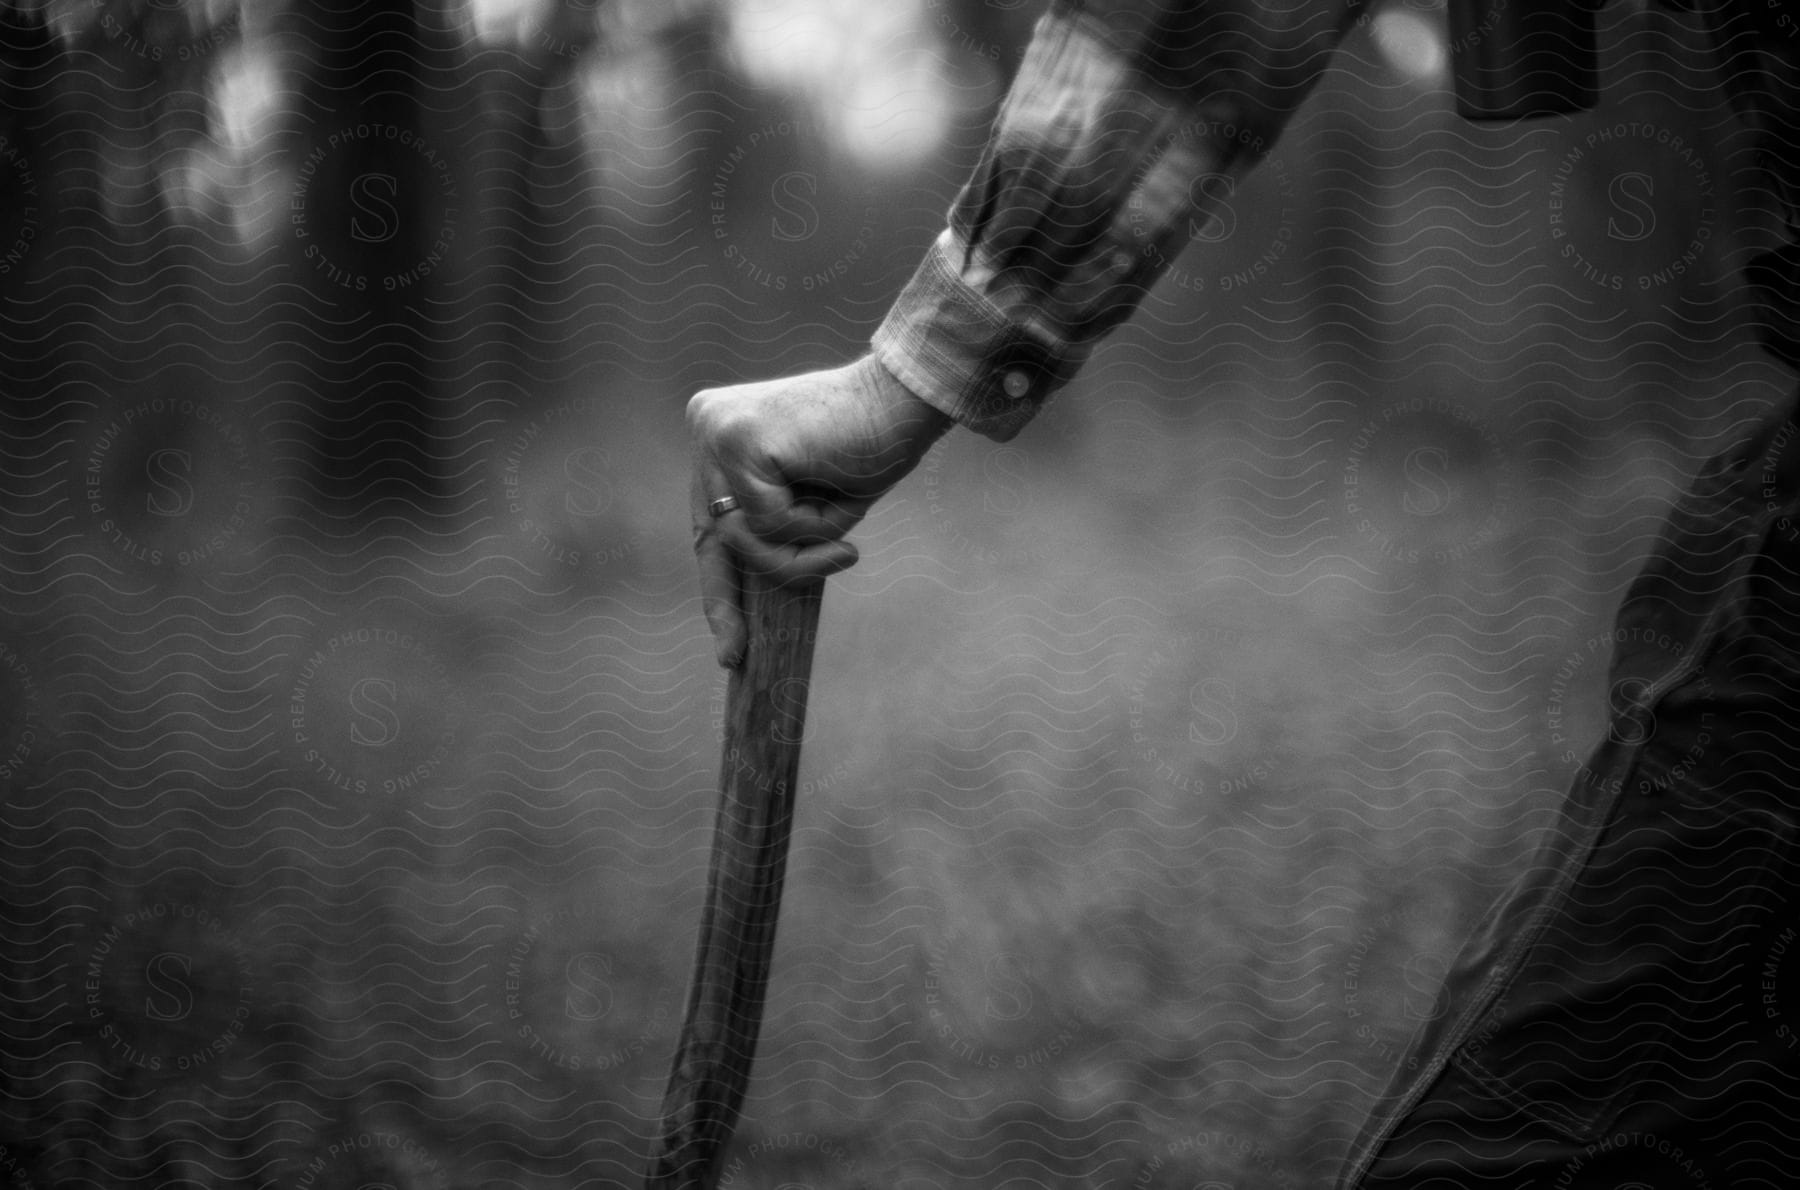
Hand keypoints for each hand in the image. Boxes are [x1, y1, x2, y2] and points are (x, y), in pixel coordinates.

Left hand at [689, 354, 951, 666]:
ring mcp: (717, 432)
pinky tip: (835, 492)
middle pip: (711, 536)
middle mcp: (706, 426)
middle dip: (725, 600)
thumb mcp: (812, 503)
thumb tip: (748, 592)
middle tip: (732, 655)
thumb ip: (776, 531)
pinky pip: (768, 523)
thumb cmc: (871, 448)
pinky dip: (809, 525)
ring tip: (844, 538)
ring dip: (798, 551)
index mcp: (719, 432)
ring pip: (743, 538)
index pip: (708, 521)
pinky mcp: (740, 443)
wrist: (906, 403)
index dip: (717, 582)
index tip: (726, 642)